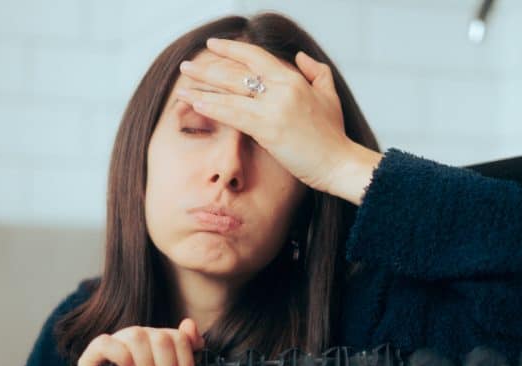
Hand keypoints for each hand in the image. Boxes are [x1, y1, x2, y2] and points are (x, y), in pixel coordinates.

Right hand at [76, 319, 204, 365]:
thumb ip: (187, 355)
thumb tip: (190, 325)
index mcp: (160, 341)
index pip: (179, 338)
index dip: (187, 364)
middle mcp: (139, 338)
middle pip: (161, 337)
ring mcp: (117, 343)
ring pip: (136, 336)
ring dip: (149, 364)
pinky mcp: (93, 355)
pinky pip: (105, 343)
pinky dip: (120, 355)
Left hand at [175, 39, 382, 204]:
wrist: (340, 163)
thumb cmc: (334, 136)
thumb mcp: (329, 95)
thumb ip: (316, 72)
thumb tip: (299, 56)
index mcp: (293, 79)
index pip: (255, 57)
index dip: (231, 50)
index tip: (212, 46)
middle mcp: (281, 88)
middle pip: (236, 74)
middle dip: (207, 70)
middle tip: (186, 67)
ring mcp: (273, 108)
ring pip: (230, 94)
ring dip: (202, 90)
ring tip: (182, 88)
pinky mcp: (268, 129)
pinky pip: (233, 115)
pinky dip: (212, 108)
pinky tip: (195, 105)